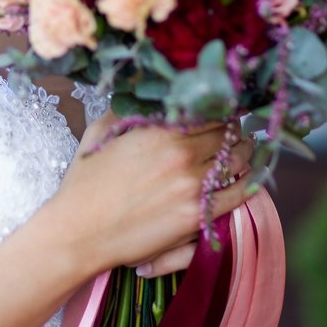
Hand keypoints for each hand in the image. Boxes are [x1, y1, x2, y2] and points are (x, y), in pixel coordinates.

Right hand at [53, 112, 253, 277]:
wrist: (80, 232)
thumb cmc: (85, 184)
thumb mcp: (100, 134)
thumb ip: (125, 111)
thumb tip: (140, 94)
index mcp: (159, 131)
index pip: (206, 111)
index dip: (217, 108)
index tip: (222, 109)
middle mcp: (181, 155)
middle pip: (226, 134)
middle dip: (233, 130)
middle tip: (236, 130)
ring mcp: (191, 187)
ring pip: (236, 162)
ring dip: (243, 153)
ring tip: (243, 150)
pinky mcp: (196, 216)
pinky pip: (236, 195)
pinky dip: (246, 183)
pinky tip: (246, 178)